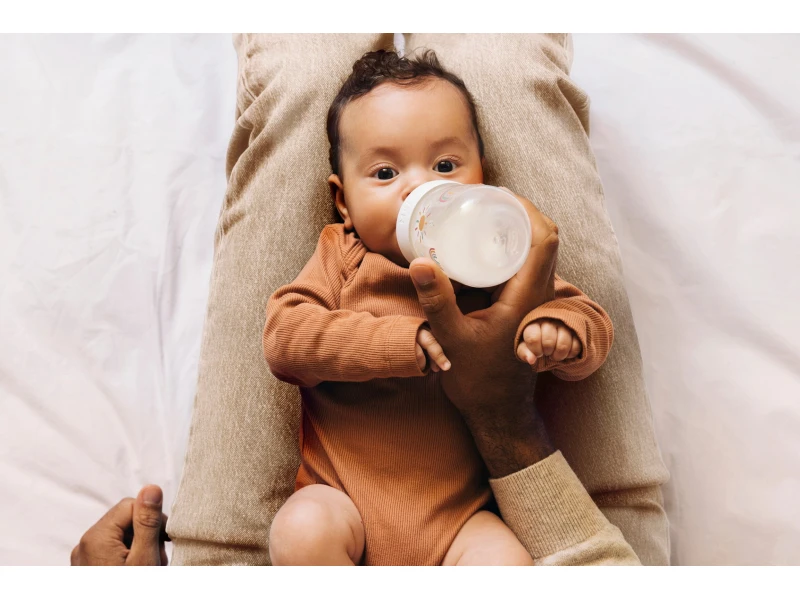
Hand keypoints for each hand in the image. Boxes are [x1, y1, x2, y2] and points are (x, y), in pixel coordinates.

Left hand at [70, 484, 169, 565]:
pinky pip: (111, 550)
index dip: (153, 518)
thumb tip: (151, 488)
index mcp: (96, 537)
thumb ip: (147, 522)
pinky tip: (138, 569)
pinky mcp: (86, 568)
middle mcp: (84, 545)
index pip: (132, 504)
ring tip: (150, 566)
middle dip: (147, 534)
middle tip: (159, 557)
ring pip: (120, 535)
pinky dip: (128, 557)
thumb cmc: (127, 594)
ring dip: (140, 546)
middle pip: (125, 520)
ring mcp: (83, 558)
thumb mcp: (144, 558)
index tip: (166, 538)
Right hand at [409, 188, 558, 476]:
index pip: (544, 238)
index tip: (497, 194)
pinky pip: (524, 267)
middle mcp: (537, 295)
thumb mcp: (452, 338)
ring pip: (537, 252)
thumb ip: (437, 300)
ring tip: (482, 214)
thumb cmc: (479, 380)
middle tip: (484, 199)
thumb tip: (420, 261)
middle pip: (544, 238)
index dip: (527, 209)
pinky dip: (509, 248)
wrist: (498, 413)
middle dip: (519, 212)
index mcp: (527, 296)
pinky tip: (481, 247)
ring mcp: (533, 302)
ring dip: (516, 229)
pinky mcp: (523, 308)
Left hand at [517, 318, 581, 363]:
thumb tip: (531, 360)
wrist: (552, 332)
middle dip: (547, 352)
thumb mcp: (526, 347)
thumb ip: (524, 353)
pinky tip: (566, 353)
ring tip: (555, 355)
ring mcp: (564, 324)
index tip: (538, 353)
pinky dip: (571, 354)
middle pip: (548, 341)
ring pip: (563, 345)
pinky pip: (576, 346)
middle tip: (547, 353)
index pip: (533, 338)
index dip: (536, 351)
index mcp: (533, 323)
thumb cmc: (536, 341)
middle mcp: (549, 320)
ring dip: (559, 355)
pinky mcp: (576, 330)